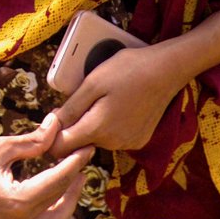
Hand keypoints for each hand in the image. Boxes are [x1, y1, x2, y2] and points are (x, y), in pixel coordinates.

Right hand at [0, 111, 92, 218]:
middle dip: (74, 186)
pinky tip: (52, 191)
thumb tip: (58, 125)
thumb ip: (34, 140)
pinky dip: (49, 211)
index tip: (87, 148)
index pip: (56, 182)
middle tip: (81, 163)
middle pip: (60, 208)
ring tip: (70, 177)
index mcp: (15, 203)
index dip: (74, 162)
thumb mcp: (2, 146)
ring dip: (65, 202)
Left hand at [50, 39, 192, 158]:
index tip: (56, 116)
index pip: (61, 148)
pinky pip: (115, 137)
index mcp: (98, 129)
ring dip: (94, 123)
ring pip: (97, 139)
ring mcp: (128, 143)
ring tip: (105, 97)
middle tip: (84, 97)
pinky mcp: (139, 140)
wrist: (166, 70)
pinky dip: (111, 124)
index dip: (53, 134)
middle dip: (76, 124)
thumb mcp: (92, 83)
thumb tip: (53, 125)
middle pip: (80, 143)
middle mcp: (113, 143)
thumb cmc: (128, 70)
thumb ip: (71, 108)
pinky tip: (120, 104)